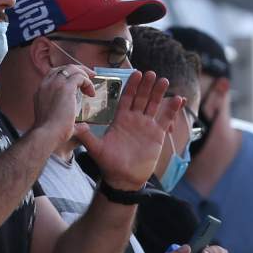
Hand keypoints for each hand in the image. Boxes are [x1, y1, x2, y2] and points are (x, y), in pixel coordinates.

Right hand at [31, 63, 92, 143]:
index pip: (55, 74)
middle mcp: (46, 84)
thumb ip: (74, 124)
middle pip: (63, 68)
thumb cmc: (52, 133)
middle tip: (89, 77)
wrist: (47, 134)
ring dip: (84, 74)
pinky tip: (91, 93)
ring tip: (92, 82)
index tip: (78, 82)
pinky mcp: (65, 87)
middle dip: (78, 70)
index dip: (68, 76)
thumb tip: (85, 126)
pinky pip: (80, 77)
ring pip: (72, 69)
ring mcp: (55, 84)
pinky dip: (87, 82)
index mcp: (42, 91)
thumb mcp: (59, 123)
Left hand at [71, 71, 184, 190]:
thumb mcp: (96, 149)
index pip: (126, 98)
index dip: (131, 86)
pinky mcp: (157, 134)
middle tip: (150, 73)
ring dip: (159, 92)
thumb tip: (75, 125)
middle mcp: (134, 119)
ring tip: (163, 81)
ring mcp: (146, 125)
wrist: (124, 179)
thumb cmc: (109, 164)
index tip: (136, 74)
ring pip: (154, 105)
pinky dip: (172, 109)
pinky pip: (165, 119)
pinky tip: (178, 99)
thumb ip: (87, 136)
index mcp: (120, 119)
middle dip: (146, 85)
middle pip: (141, 98)